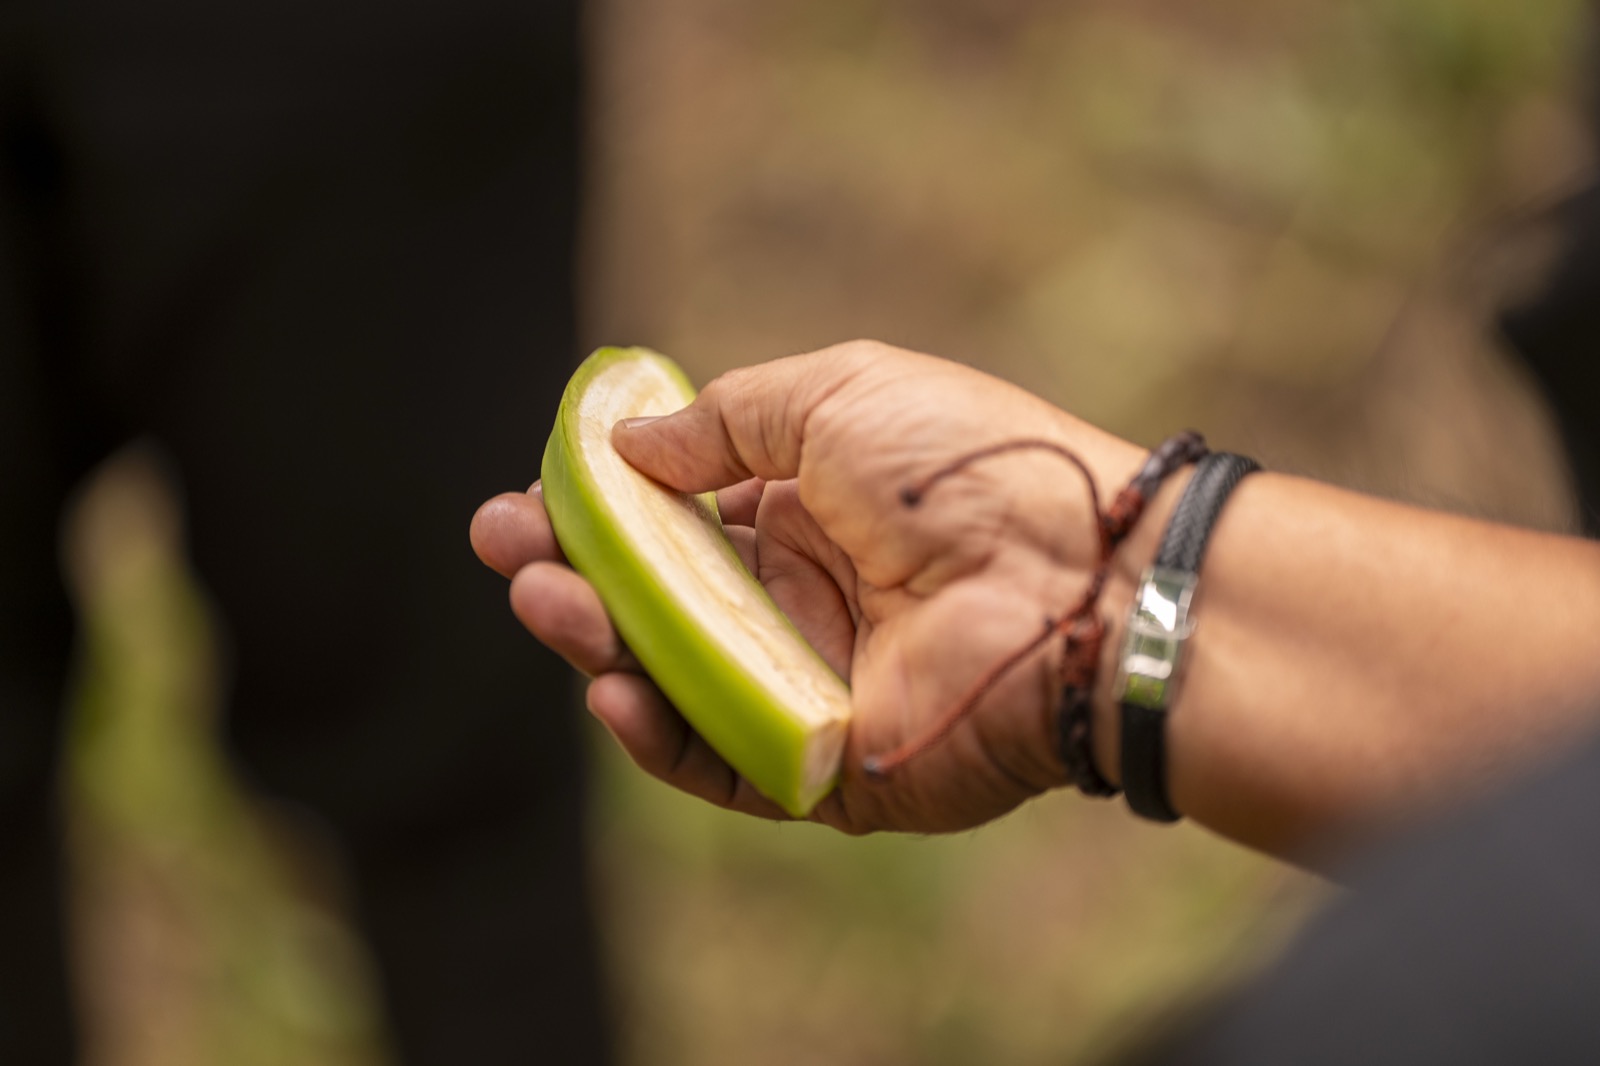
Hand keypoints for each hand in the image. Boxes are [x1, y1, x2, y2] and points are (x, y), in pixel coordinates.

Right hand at [472, 341, 1148, 833]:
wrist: (1072, 571)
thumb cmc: (961, 465)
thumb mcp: (833, 395)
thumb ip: (724, 422)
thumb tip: (627, 443)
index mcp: (803, 510)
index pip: (673, 520)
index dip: (597, 511)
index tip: (529, 497)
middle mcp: (800, 599)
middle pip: (657, 601)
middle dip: (573, 573)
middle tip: (506, 549)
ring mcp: (810, 685)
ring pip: (673, 680)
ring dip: (597, 644)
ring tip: (547, 601)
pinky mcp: (828, 767)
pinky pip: (722, 763)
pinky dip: (661, 738)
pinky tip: (614, 695)